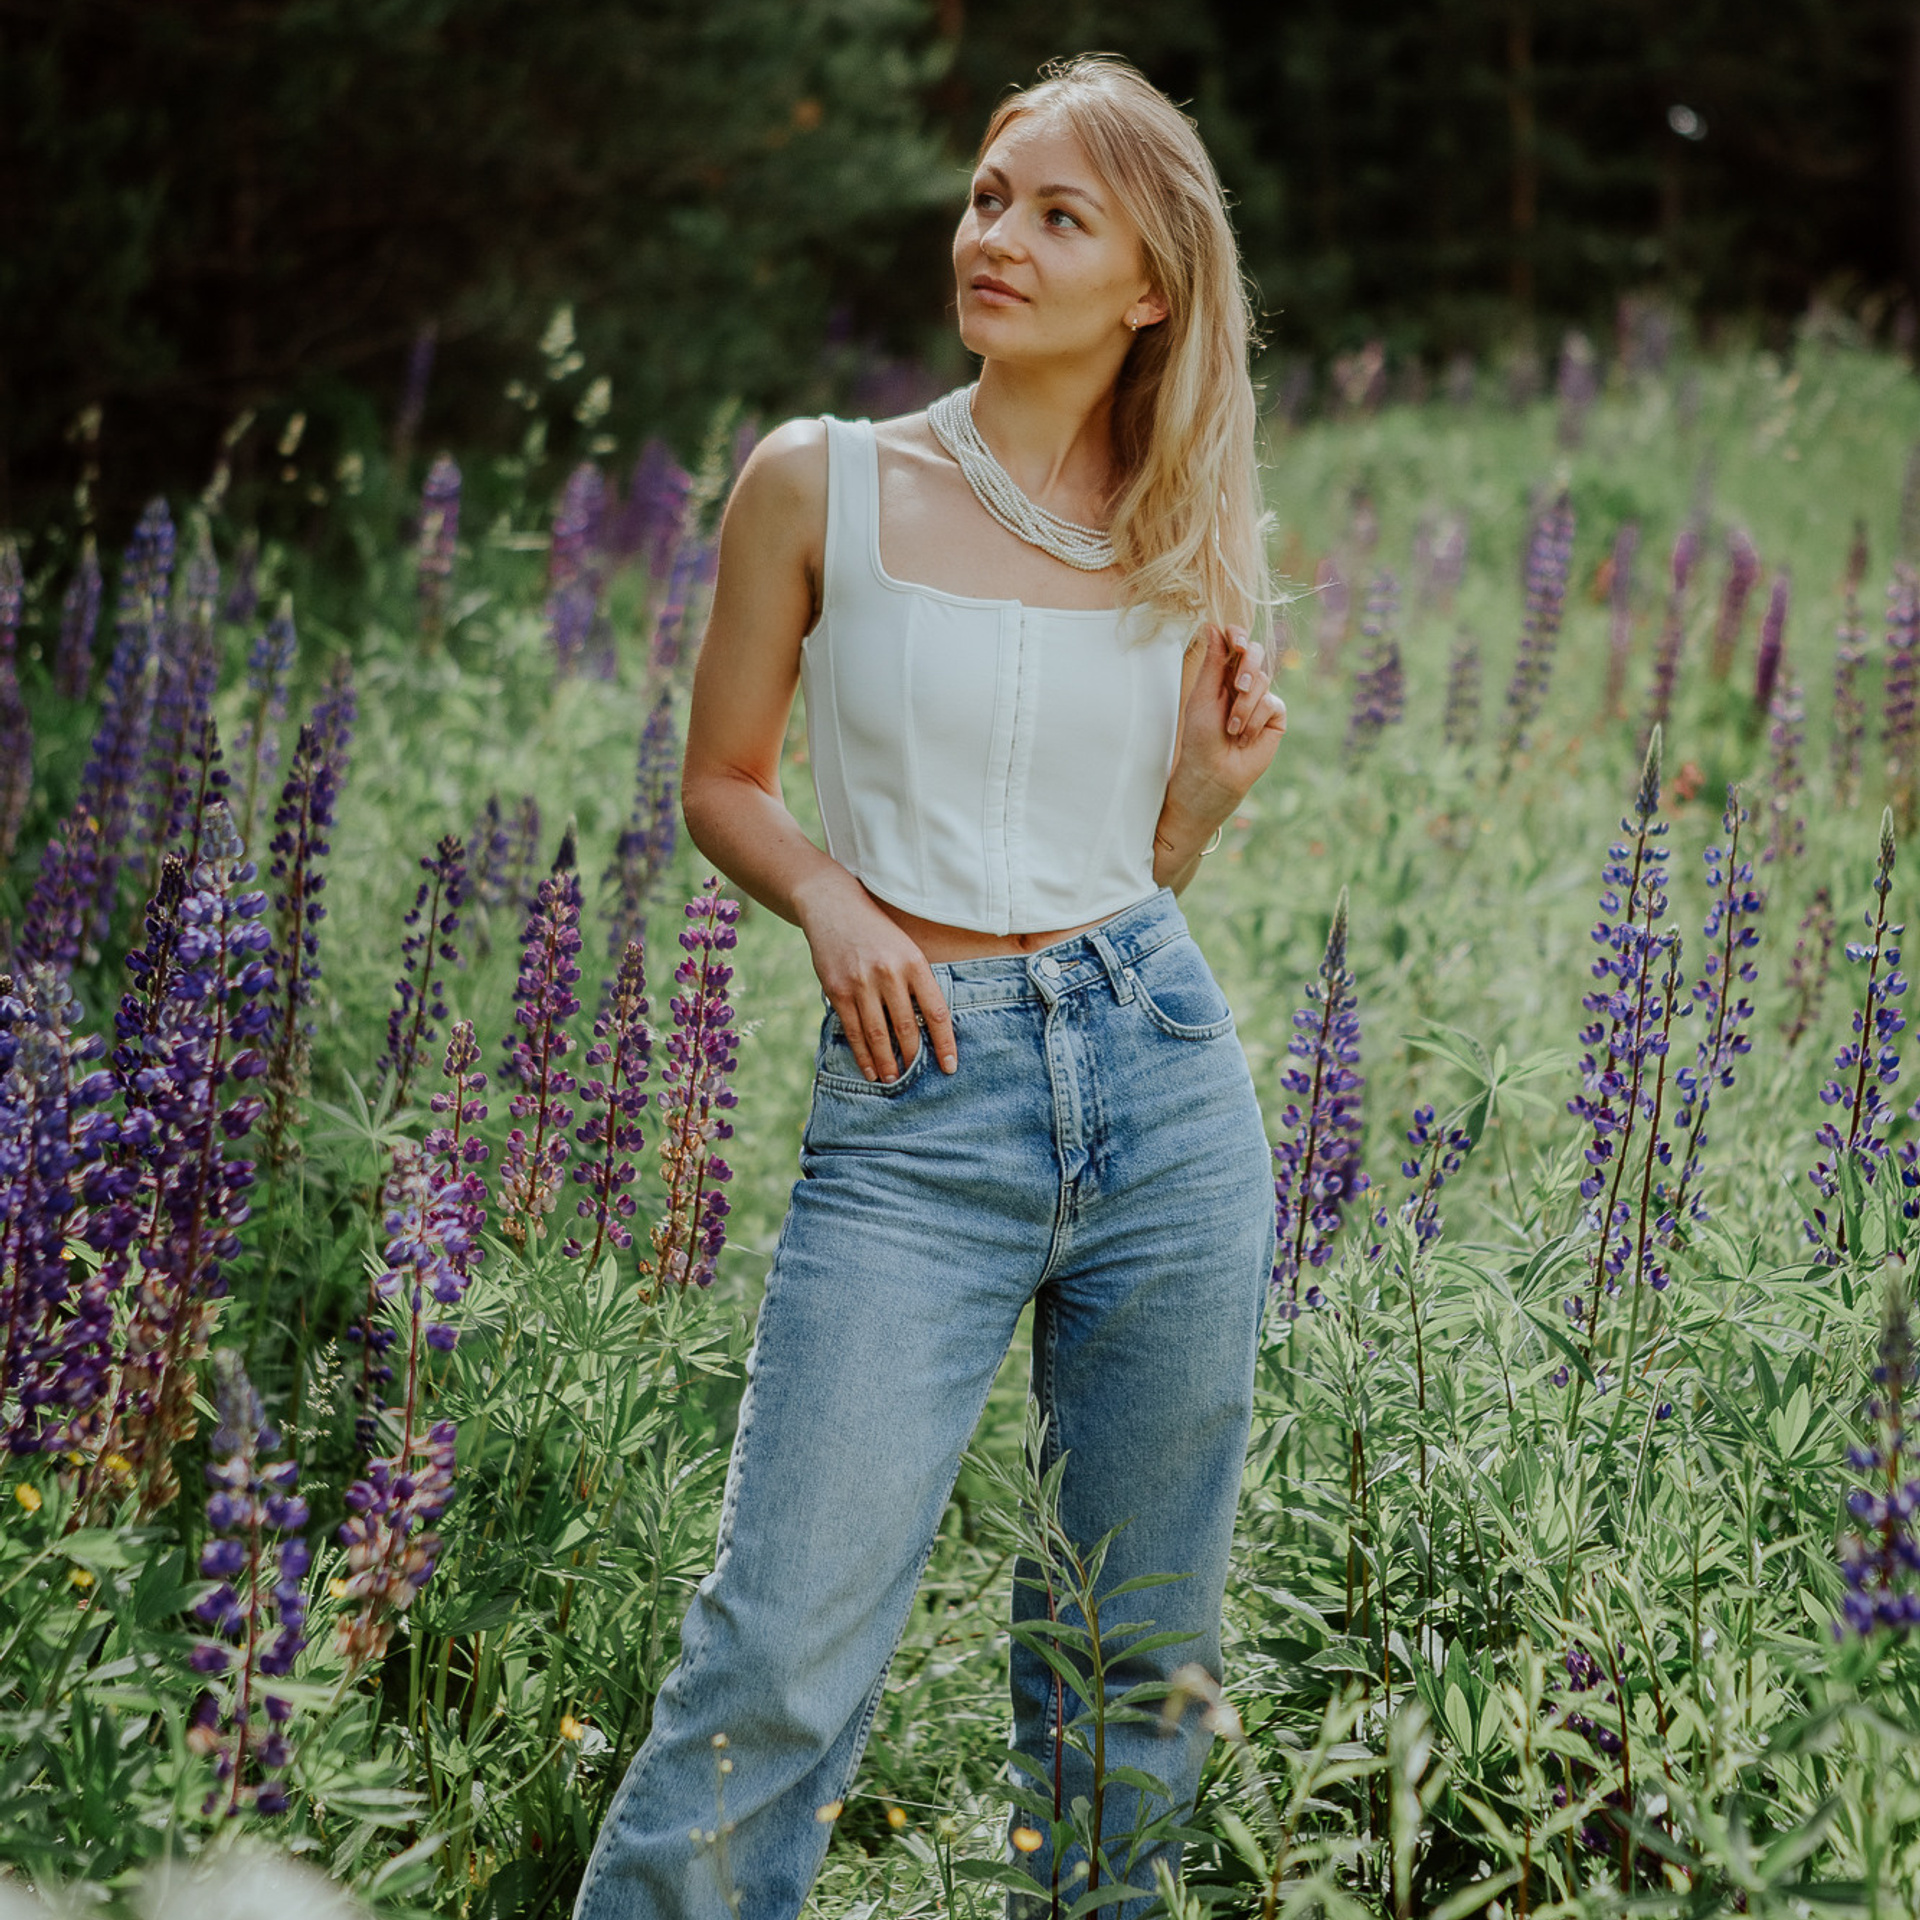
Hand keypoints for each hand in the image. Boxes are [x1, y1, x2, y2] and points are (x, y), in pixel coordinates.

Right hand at [793, 868, 956, 1079]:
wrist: (834, 907)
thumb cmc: (877, 931)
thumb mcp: (907, 948)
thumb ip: (917, 983)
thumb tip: (931, 1027)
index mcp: (914, 963)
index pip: (936, 1012)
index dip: (945, 1044)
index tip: (950, 1067)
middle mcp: (889, 974)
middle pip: (907, 1028)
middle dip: (913, 1058)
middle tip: (917, 1078)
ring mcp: (861, 983)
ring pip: (878, 1034)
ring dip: (887, 1062)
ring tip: (894, 1080)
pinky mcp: (838, 990)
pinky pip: (853, 1030)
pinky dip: (862, 1053)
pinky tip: (869, 1069)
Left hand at [1168, 624, 1286, 827]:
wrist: (1214, 772)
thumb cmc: (1201, 737)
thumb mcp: (1203, 696)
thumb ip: (1212, 662)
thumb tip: (1212, 626)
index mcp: (1222, 672)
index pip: (1234, 641)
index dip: (1237, 635)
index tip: (1235, 643)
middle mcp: (1243, 681)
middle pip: (1254, 652)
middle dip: (1247, 667)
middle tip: (1238, 686)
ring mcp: (1261, 697)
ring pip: (1262, 680)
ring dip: (1244, 706)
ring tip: (1231, 729)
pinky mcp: (1275, 715)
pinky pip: (1272, 703)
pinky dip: (1255, 720)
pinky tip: (1244, 738)